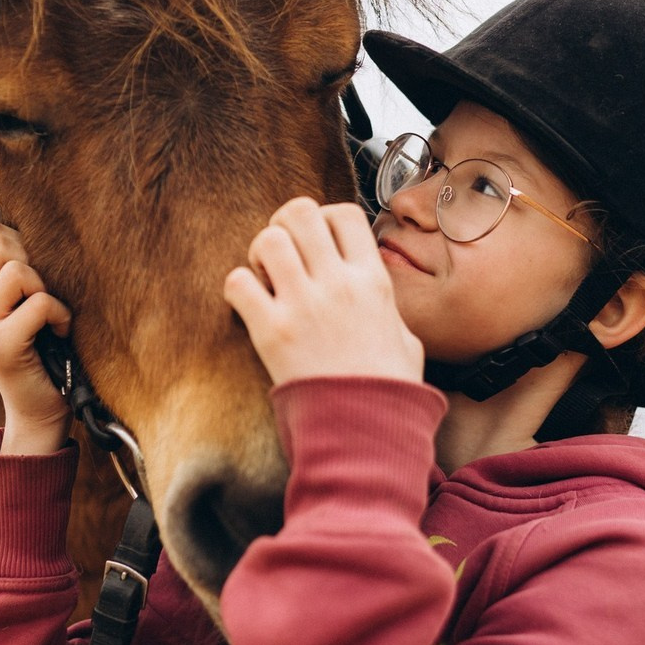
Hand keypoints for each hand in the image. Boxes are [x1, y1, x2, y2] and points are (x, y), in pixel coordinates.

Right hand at [0, 216, 72, 454]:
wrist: (40, 404)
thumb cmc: (39, 344)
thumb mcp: (19, 297)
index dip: (23, 246)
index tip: (31, 283)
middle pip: (1, 243)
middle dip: (34, 264)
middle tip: (40, 300)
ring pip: (19, 270)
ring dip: (47, 291)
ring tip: (47, 318)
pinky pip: (40, 302)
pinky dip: (60, 315)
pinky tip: (57, 334)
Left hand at [223, 198, 423, 387]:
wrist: (363, 432)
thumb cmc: (388, 391)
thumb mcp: (406, 339)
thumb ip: (388, 310)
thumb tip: (380, 302)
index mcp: (372, 281)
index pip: (344, 213)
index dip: (324, 218)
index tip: (317, 243)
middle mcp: (338, 284)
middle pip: (299, 212)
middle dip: (284, 225)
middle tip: (283, 253)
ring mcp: (303, 305)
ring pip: (267, 239)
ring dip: (259, 254)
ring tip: (266, 279)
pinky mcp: (271, 331)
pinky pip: (238, 282)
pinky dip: (238, 288)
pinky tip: (250, 306)